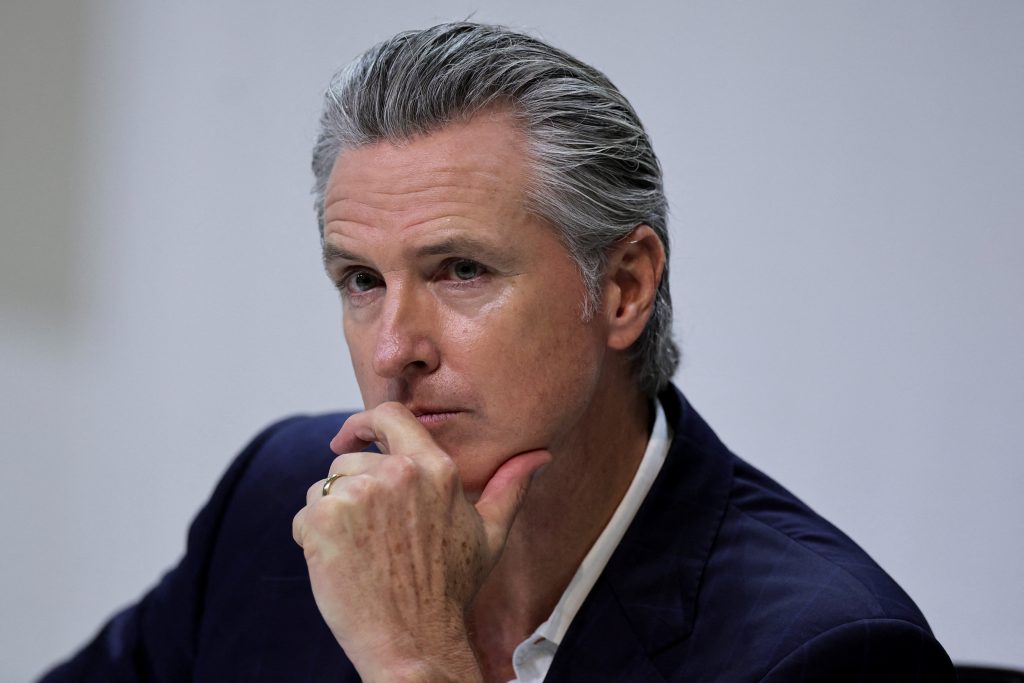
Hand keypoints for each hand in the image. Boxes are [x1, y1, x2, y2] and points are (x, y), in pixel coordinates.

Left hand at [292, 402, 549, 680]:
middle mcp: (397, 473)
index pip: (390, 416)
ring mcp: (358, 494)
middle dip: (353, 493)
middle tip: (373, 539)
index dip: (364, 423)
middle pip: (350, 461)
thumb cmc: (451, 590)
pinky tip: (340, 565)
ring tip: (361, 554)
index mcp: (435, 468)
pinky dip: (313, 538)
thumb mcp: (490, 534)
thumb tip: (539, 455)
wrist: (414, 641)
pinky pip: (306, 515)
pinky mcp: (324, 518)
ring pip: (326, 488)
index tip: (350, 437)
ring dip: (332, 517)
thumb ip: (509, 487)